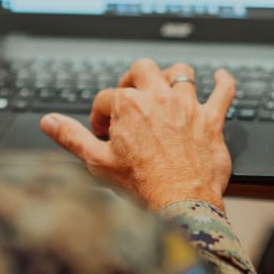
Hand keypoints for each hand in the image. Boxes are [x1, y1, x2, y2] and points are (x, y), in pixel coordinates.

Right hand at [40, 59, 234, 210]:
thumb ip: (71, 137)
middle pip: (143, 70)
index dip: (100, 114)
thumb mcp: (97, 161)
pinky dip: (223, 82)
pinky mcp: (211, 120)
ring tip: (166, 87)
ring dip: (171, 76)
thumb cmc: (141, 185)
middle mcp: (159, 98)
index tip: (103, 131)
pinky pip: (223, 92)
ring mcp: (187, 107)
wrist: (180, 203)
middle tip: (130, 97)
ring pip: (181, 73)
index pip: (107, 98)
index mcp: (128, 106)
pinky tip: (220, 78)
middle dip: (132, 80)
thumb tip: (49, 122)